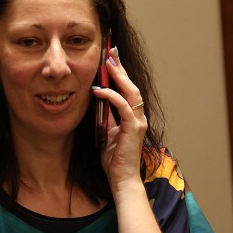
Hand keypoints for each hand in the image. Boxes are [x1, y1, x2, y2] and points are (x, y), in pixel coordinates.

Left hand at [92, 47, 146, 192]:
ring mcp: (137, 122)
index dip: (120, 74)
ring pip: (130, 92)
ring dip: (118, 76)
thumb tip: (95, 102)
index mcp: (132, 118)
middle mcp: (138, 117)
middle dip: (120, 68)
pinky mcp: (133, 129)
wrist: (121, 180)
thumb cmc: (114, 160)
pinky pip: (123, 107)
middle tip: (110, 52)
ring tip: (107, 63)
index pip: (127, 90)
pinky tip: (99, 90)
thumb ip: (104, 118)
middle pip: (131, 86)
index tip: (111, 59)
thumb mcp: (106, 133)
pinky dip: (111, 96)